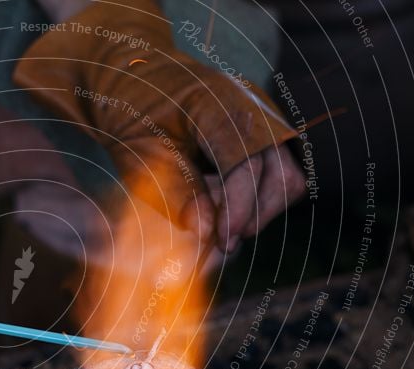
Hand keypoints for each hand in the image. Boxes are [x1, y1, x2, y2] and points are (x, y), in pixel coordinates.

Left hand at [14, 0, 304, 247]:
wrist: (128, 77)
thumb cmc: (129, 109)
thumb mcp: (138, 151)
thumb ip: (175, 190)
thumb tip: (206, 233)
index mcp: (219, 102)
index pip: (248, 162)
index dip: (239, 207)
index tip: (222, 241)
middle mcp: (251, 106)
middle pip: (281, 175)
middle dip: (251, 216)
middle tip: (216, 245)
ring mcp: (260, 119)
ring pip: (285, 180)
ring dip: (253, 212)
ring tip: (212, 223)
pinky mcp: (259, 134)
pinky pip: (273, 177)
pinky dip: (249, 200)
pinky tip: (216, 206)